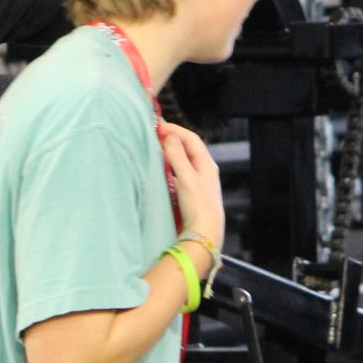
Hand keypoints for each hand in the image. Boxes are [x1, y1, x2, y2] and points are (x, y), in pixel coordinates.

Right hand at [159, 122, 226, 263]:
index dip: (175, 130)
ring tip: (155, 148)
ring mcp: (199, 182)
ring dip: (170, 152)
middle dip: (172, 138)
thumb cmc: (198, 207)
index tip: (158, 126)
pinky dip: (169, 167)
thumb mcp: (187, 179)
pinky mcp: (191, 193)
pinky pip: (179, 173)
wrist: (205, 236)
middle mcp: (205, 171)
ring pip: (183, 160)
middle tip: (154, 134)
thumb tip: (169, 135)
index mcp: (207, 164)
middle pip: (188, 148)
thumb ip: (177, 157)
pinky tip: (160, 169)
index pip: (192, 139)